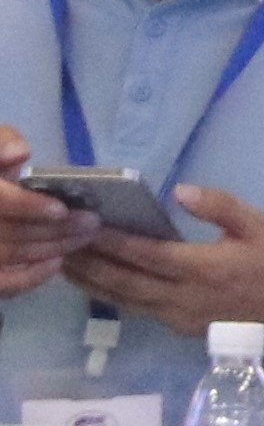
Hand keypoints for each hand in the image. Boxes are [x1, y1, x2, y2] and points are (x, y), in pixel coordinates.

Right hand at [0, 125, 93, 298]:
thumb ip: (0, 142)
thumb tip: (20, 153)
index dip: (27, 206)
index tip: (60, 208)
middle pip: (9, 232)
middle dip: (54, 228)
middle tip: (92, 222)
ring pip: (11, 254)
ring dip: (54, 246)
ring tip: (86, 235)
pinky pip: (5, 283)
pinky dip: (32, 275)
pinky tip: (57, 261)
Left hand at [65, 184, 263, 349]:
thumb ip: (222, 207)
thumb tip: (181, 191)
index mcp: (203, 269)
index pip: (143, 252)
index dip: (110, 238)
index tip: (84, 219)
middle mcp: (184, 297)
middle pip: (122, 280)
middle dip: (88, 260)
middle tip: (60, 239)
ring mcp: (181, 317)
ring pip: (124, 300)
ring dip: (92, 281)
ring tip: (65, 261)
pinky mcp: (182, 328)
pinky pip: (138, 310)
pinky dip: (112, 295)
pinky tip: (98, 281)